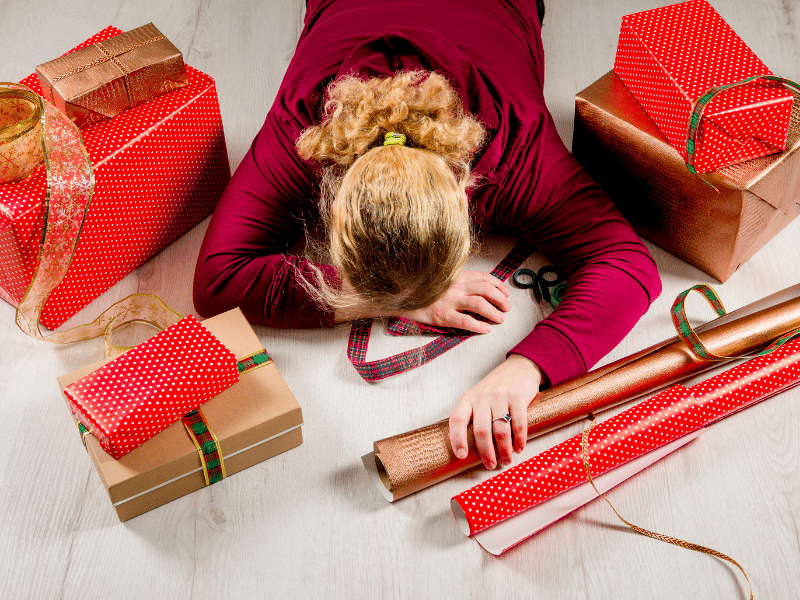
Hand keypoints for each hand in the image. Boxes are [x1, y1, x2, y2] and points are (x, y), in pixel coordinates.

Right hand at [398, 271, 510, 333]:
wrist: (401, 297)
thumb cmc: (423, 290)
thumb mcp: (441, 280)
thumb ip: (457, 281)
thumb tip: (477, 287)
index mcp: (456, 276)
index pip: (483, 277)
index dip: (498, 285)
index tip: (506, 292)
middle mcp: (455, 287)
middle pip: (486, 290)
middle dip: (500, 299)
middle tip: (507, 307)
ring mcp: (449, 301)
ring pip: (479, 304)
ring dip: (494, 312)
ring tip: (501, 319)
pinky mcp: (442, 315)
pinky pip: (465, 321)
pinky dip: (479, 326)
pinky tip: (486, 329)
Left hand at [449, 354, 543, 468]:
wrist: (518, 368)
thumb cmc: (495, 388)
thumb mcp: (477, 397)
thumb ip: (472, 415)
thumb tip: (468, 446)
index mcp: (468, 398)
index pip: (456, 420)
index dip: (456, 439)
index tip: (461, 455)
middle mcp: (482, 397)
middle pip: (481, 430)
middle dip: (486, 452)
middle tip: (490, 465)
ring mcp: (500, 396)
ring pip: (500, 430)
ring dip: (504, 450)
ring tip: (506, 460)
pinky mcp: (518, 397)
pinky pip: (518, 423)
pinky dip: (519, 440)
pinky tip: (519, 448)